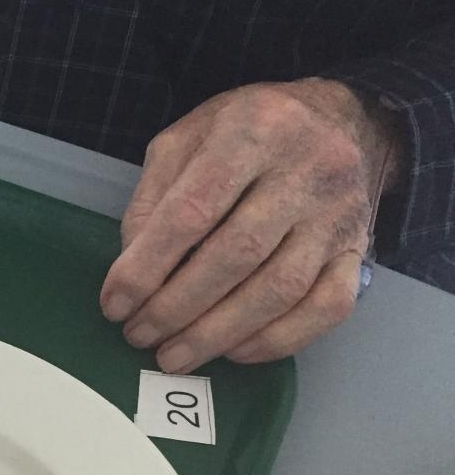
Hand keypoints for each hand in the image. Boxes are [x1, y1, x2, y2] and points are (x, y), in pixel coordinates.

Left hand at [100, 78, 401, 370]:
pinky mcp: (358, 251)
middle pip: (236, 256)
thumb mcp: (186, 138)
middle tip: (138, 335)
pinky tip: (234, 351)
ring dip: (218, 333)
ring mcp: (338, 214)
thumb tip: (132, 267)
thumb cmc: (247, 131)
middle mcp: (306, 171)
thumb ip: (153, 197)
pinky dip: (278, 340)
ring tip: (173, 355)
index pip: (192, 212)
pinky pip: (326, 308)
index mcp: (253, 132)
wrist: (339, 119)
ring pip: (280, 289)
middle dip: (177, 307)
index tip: (115, 303)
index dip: (147, 266)